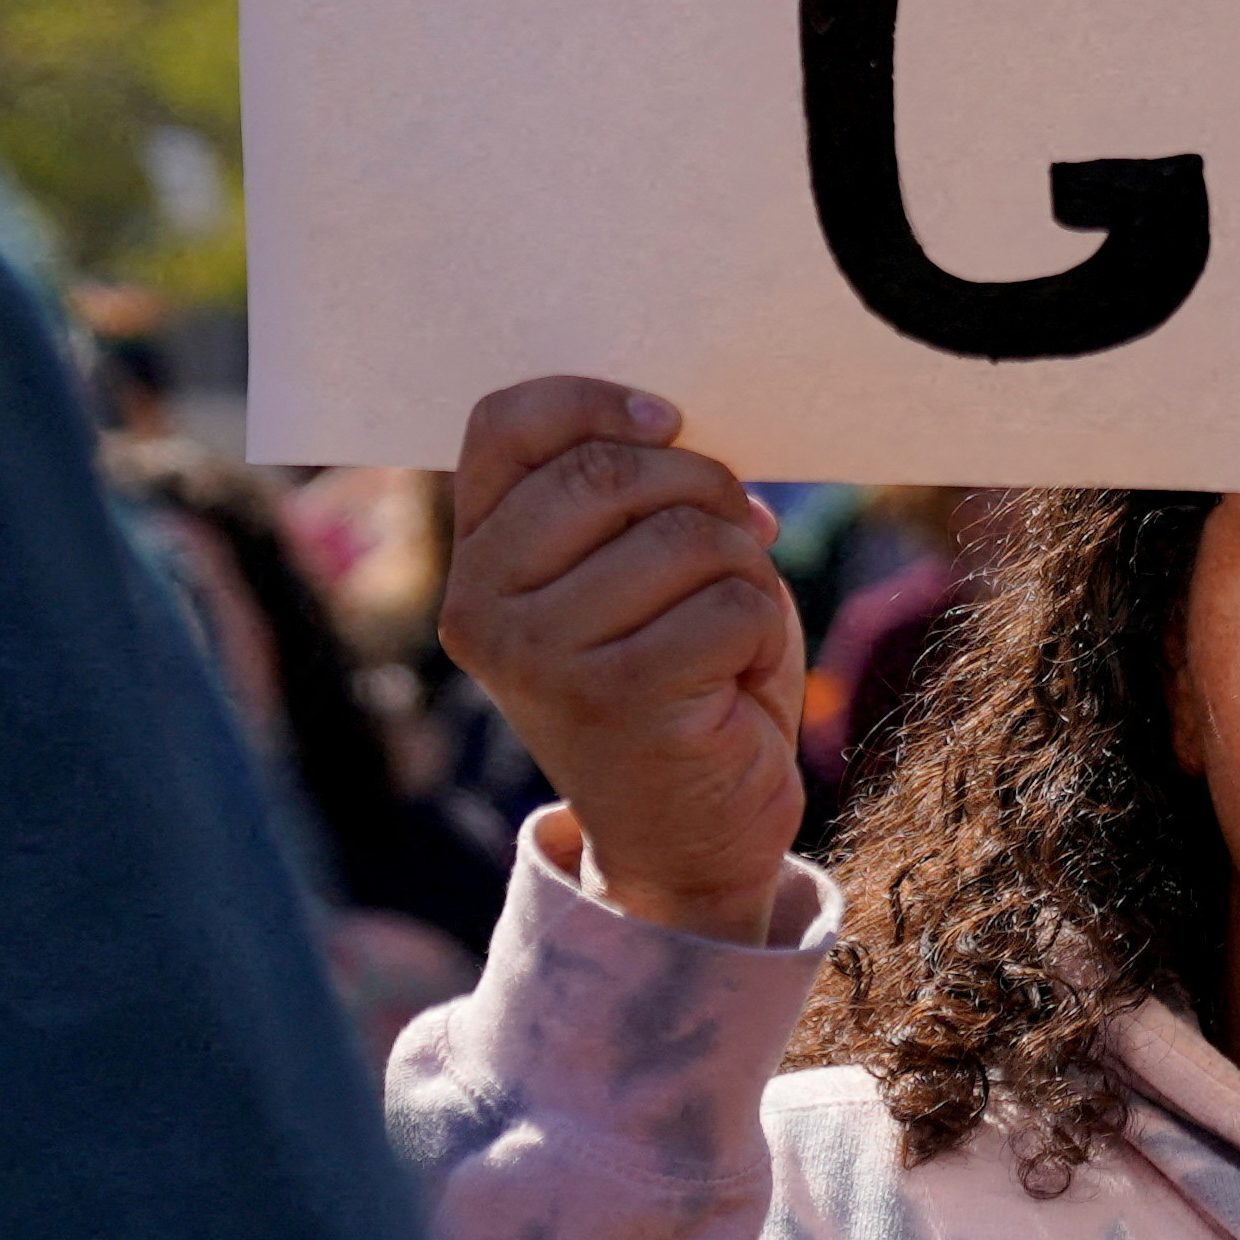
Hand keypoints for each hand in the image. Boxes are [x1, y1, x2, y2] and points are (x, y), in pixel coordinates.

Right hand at [439, 379, 804, 943]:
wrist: (688, 839)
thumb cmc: (675, 682)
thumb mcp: (629, 575)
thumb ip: (625, 498)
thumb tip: (670, 427)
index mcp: (476, 561)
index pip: (506, 425)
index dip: (597, 400)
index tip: (668, 420)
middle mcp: (484, 607)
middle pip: (613, 469)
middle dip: (705, 490)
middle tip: (735, 538)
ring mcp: (541, 655)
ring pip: (687, 534)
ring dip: (743, 571)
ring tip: (727, 630)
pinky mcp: (616, 695)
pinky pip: (732, 602)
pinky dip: (762, 631)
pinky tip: (736, 680)